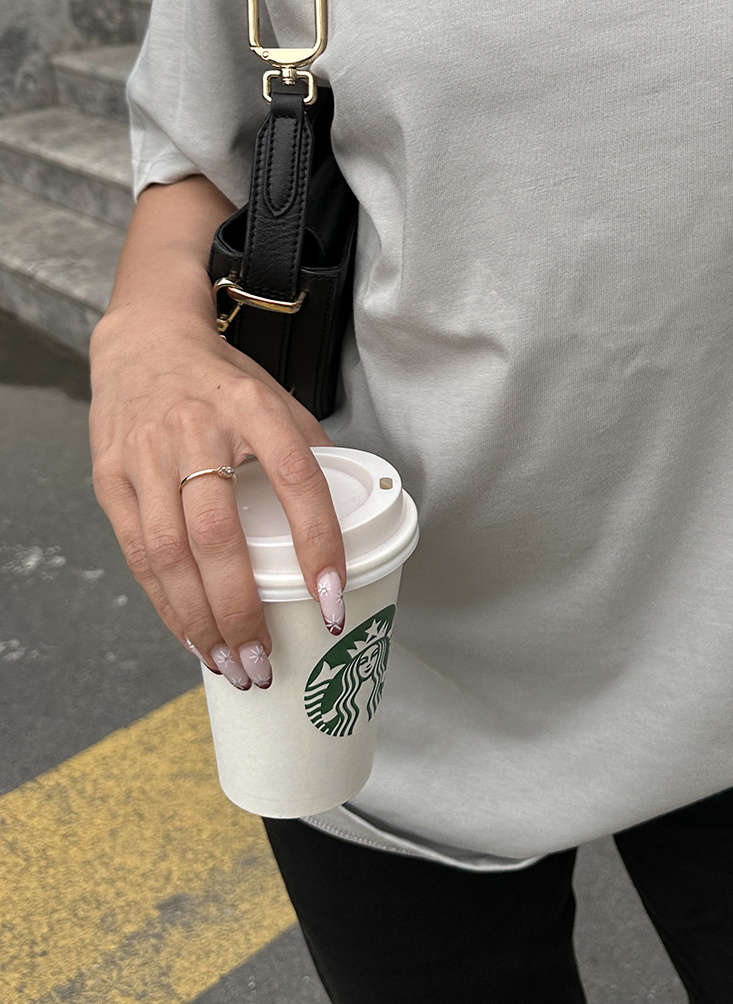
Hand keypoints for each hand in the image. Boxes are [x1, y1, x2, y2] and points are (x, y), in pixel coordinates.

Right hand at [89, 306, 344, 690]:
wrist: (145, 340)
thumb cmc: (221, 381)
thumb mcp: (276, 398)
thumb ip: (308, 453)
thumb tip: (350, 519)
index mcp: (253, 408)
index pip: (297, 477)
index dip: (318, 541)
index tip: (332, 599)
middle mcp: (195, 430)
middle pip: (217, 535)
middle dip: (242, 609)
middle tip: (265, 661)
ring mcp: (146, 455)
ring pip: (169, 554)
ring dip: (200, 620)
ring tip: (230, 664)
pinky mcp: (111, 477)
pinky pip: (138, 553)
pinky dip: (165, 603)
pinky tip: (190, 635)